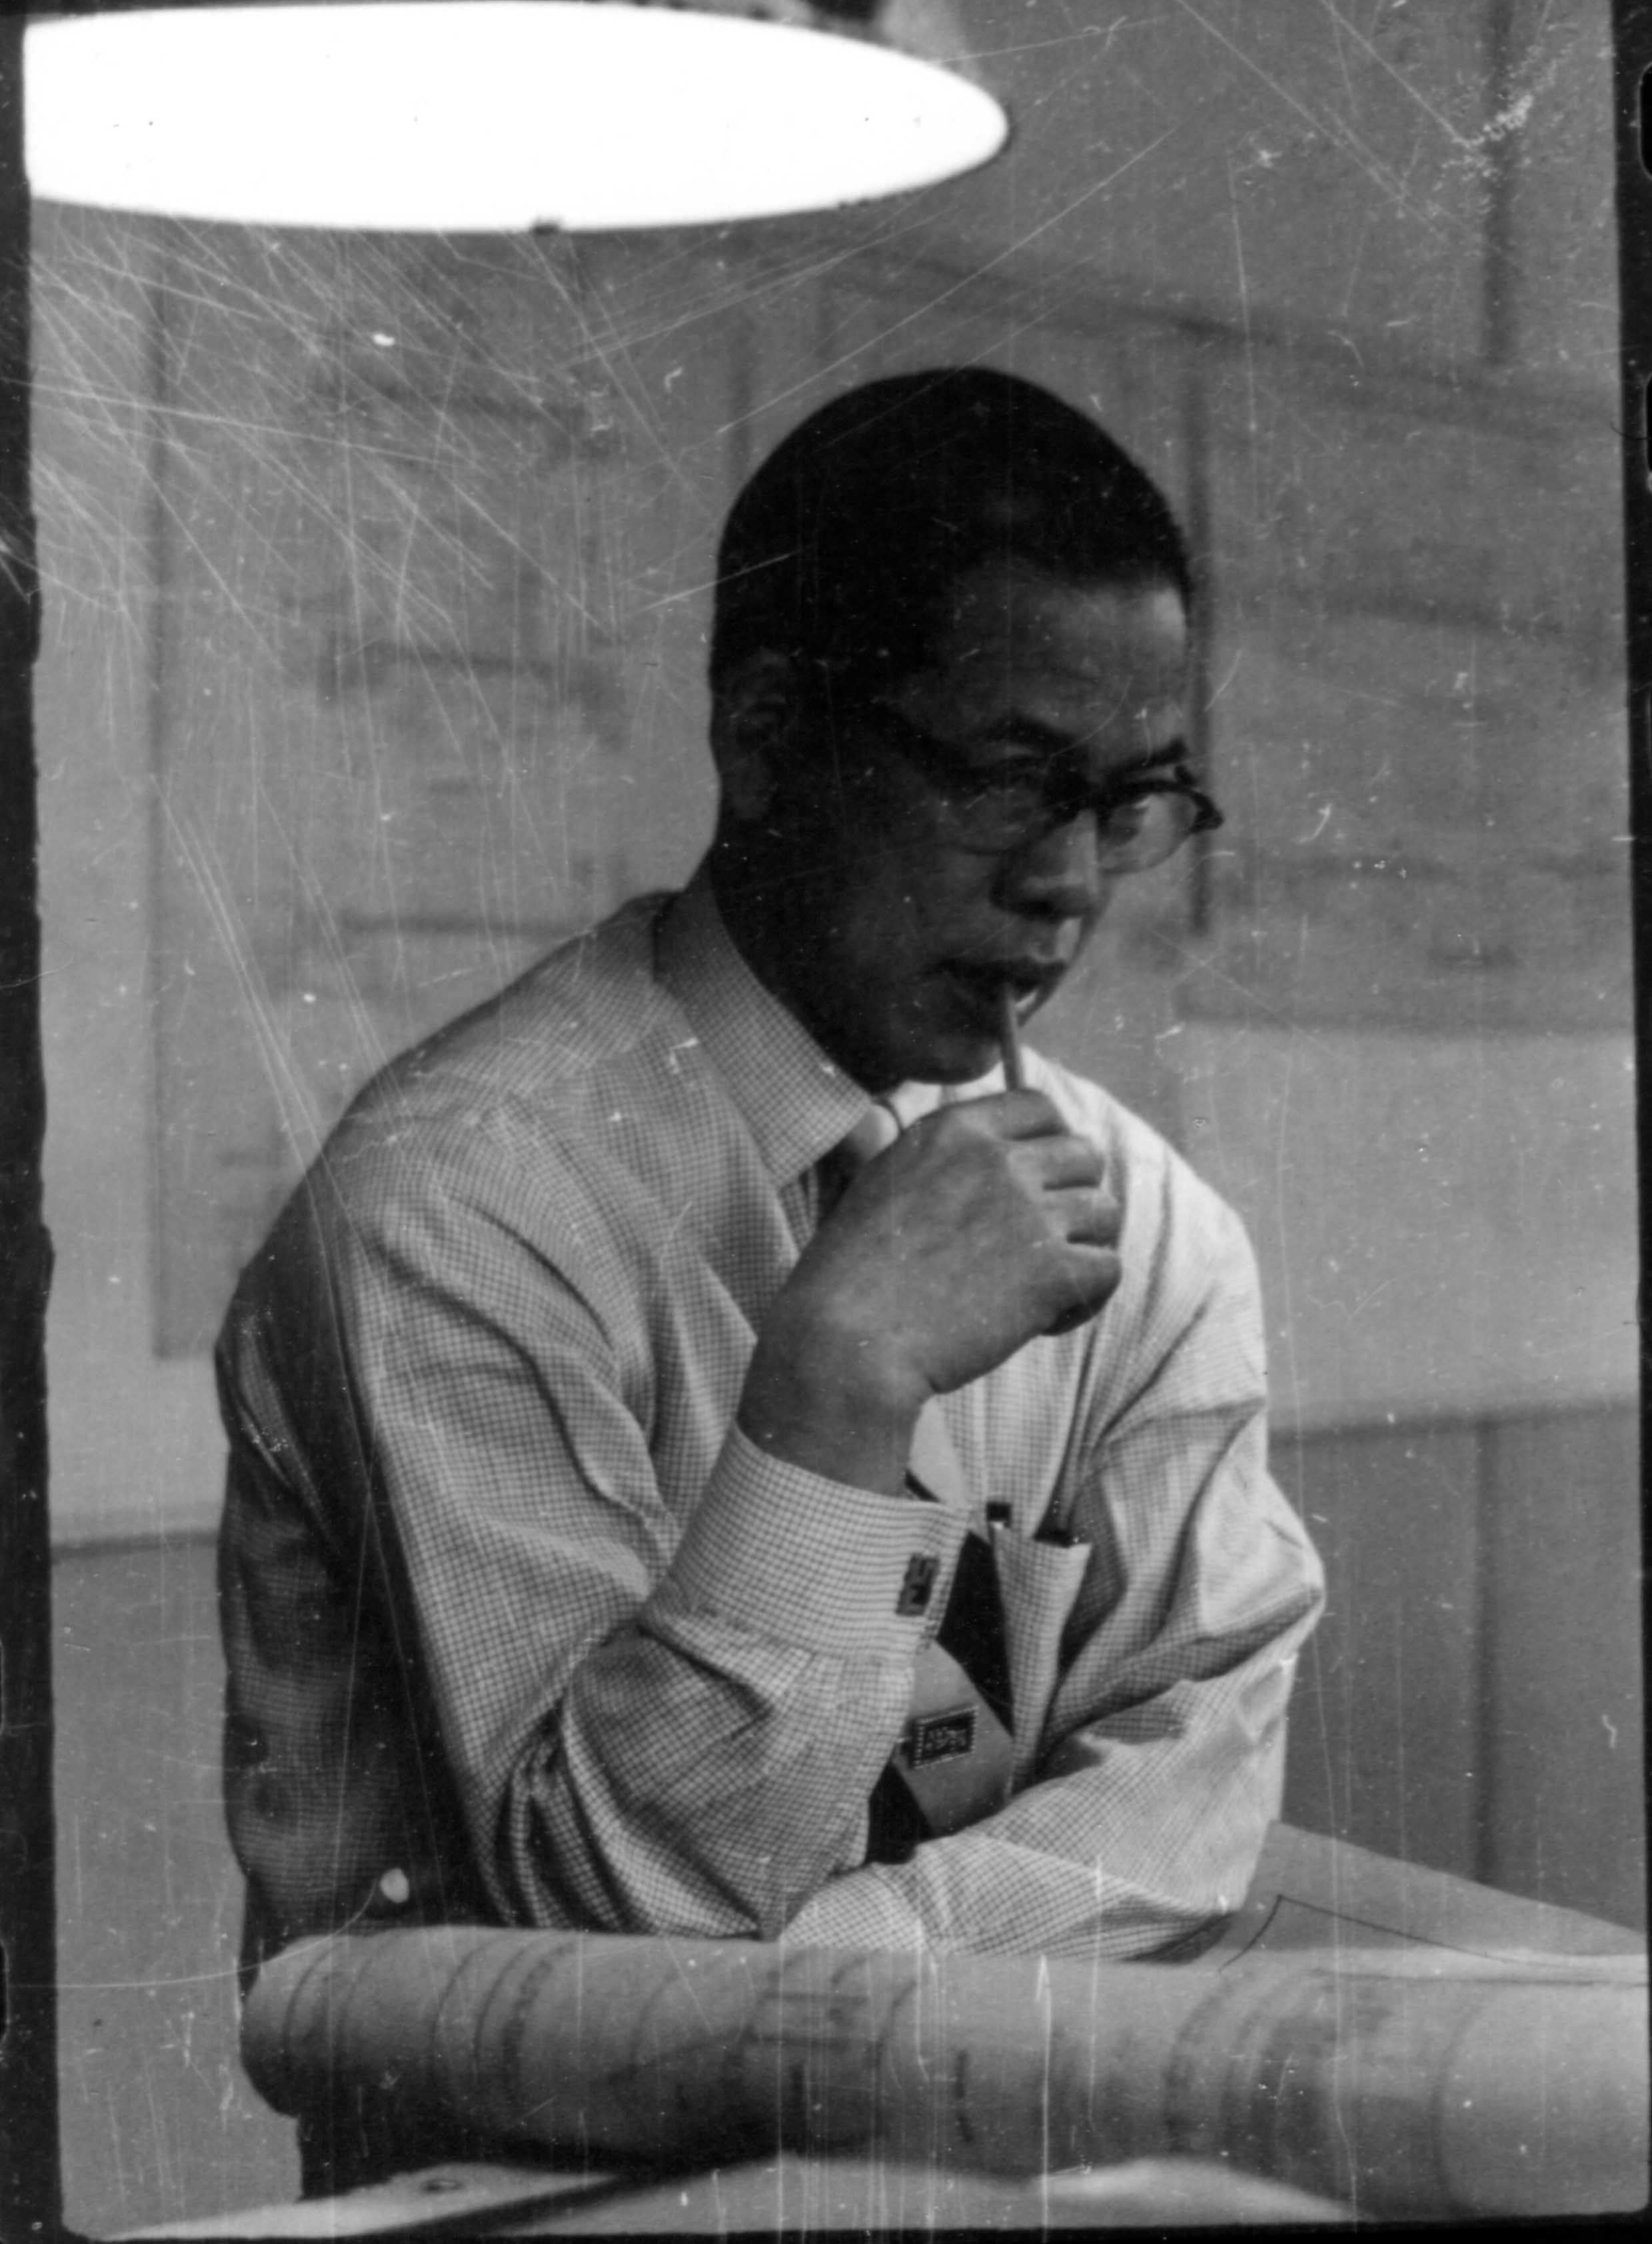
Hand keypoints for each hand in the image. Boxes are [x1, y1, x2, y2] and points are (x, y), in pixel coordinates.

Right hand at [739, 1092, 1119, 1492]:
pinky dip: (1086, 1299)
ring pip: (1105, 1213)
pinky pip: (1108, 1268)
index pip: (1039, 1107)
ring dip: (1082, 1250)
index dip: (1050, 1144)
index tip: (1036, 1185)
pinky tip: (1045, 1321)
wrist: (848, 1340)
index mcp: (954, 1130)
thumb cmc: (848, 1273)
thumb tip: (897, 1130)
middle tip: (1038, 1245)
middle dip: (1071, 1200)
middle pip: (1084, 1156)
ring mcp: (1030, 1212)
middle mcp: (998, 1159)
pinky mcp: (1052, 1270)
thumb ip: (910, 1152)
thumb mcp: (872, 1182)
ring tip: (1040, 1288)